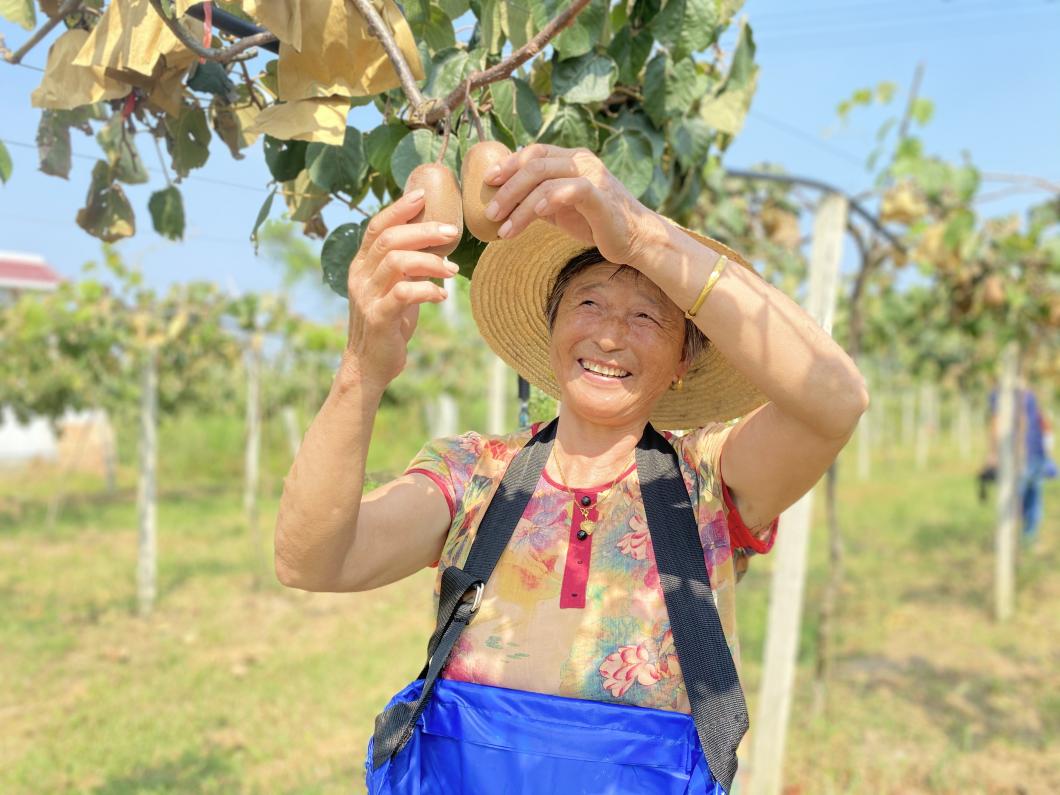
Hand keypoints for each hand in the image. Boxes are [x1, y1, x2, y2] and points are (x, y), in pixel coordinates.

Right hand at [341, 190, 460, 389]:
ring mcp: (367, 296)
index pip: (376, 227)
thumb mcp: (397, 287)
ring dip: (430, 262)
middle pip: (389, 239)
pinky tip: (442, 296)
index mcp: (362, 265)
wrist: (370, 365)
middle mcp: (360, 276)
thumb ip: (408, 264)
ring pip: (397, 262)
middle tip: (452, 233)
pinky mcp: (378, 317)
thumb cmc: (389, 323)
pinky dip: (427, 290)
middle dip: (423, 231)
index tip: (423, 195)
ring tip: (452, 271)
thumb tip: (437, 238)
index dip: (398, 208)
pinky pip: (403, 293)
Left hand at [481, 143, 655, 265]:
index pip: (534, 152)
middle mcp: (582, 161)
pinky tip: (536, 214)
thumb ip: (538, 197)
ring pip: (546, 179)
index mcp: (572, 158)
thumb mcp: (561, 207)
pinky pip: (572, 190)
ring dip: (520, 205)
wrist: (634, 239)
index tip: (487, 182)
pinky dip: (550, 199)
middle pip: (534, 164)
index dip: (508, 164)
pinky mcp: (602, 197)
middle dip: (507, 188)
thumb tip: (502, 199)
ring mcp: (593, 177)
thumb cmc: (596, 223)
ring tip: (505, 229)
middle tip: (490, 213)